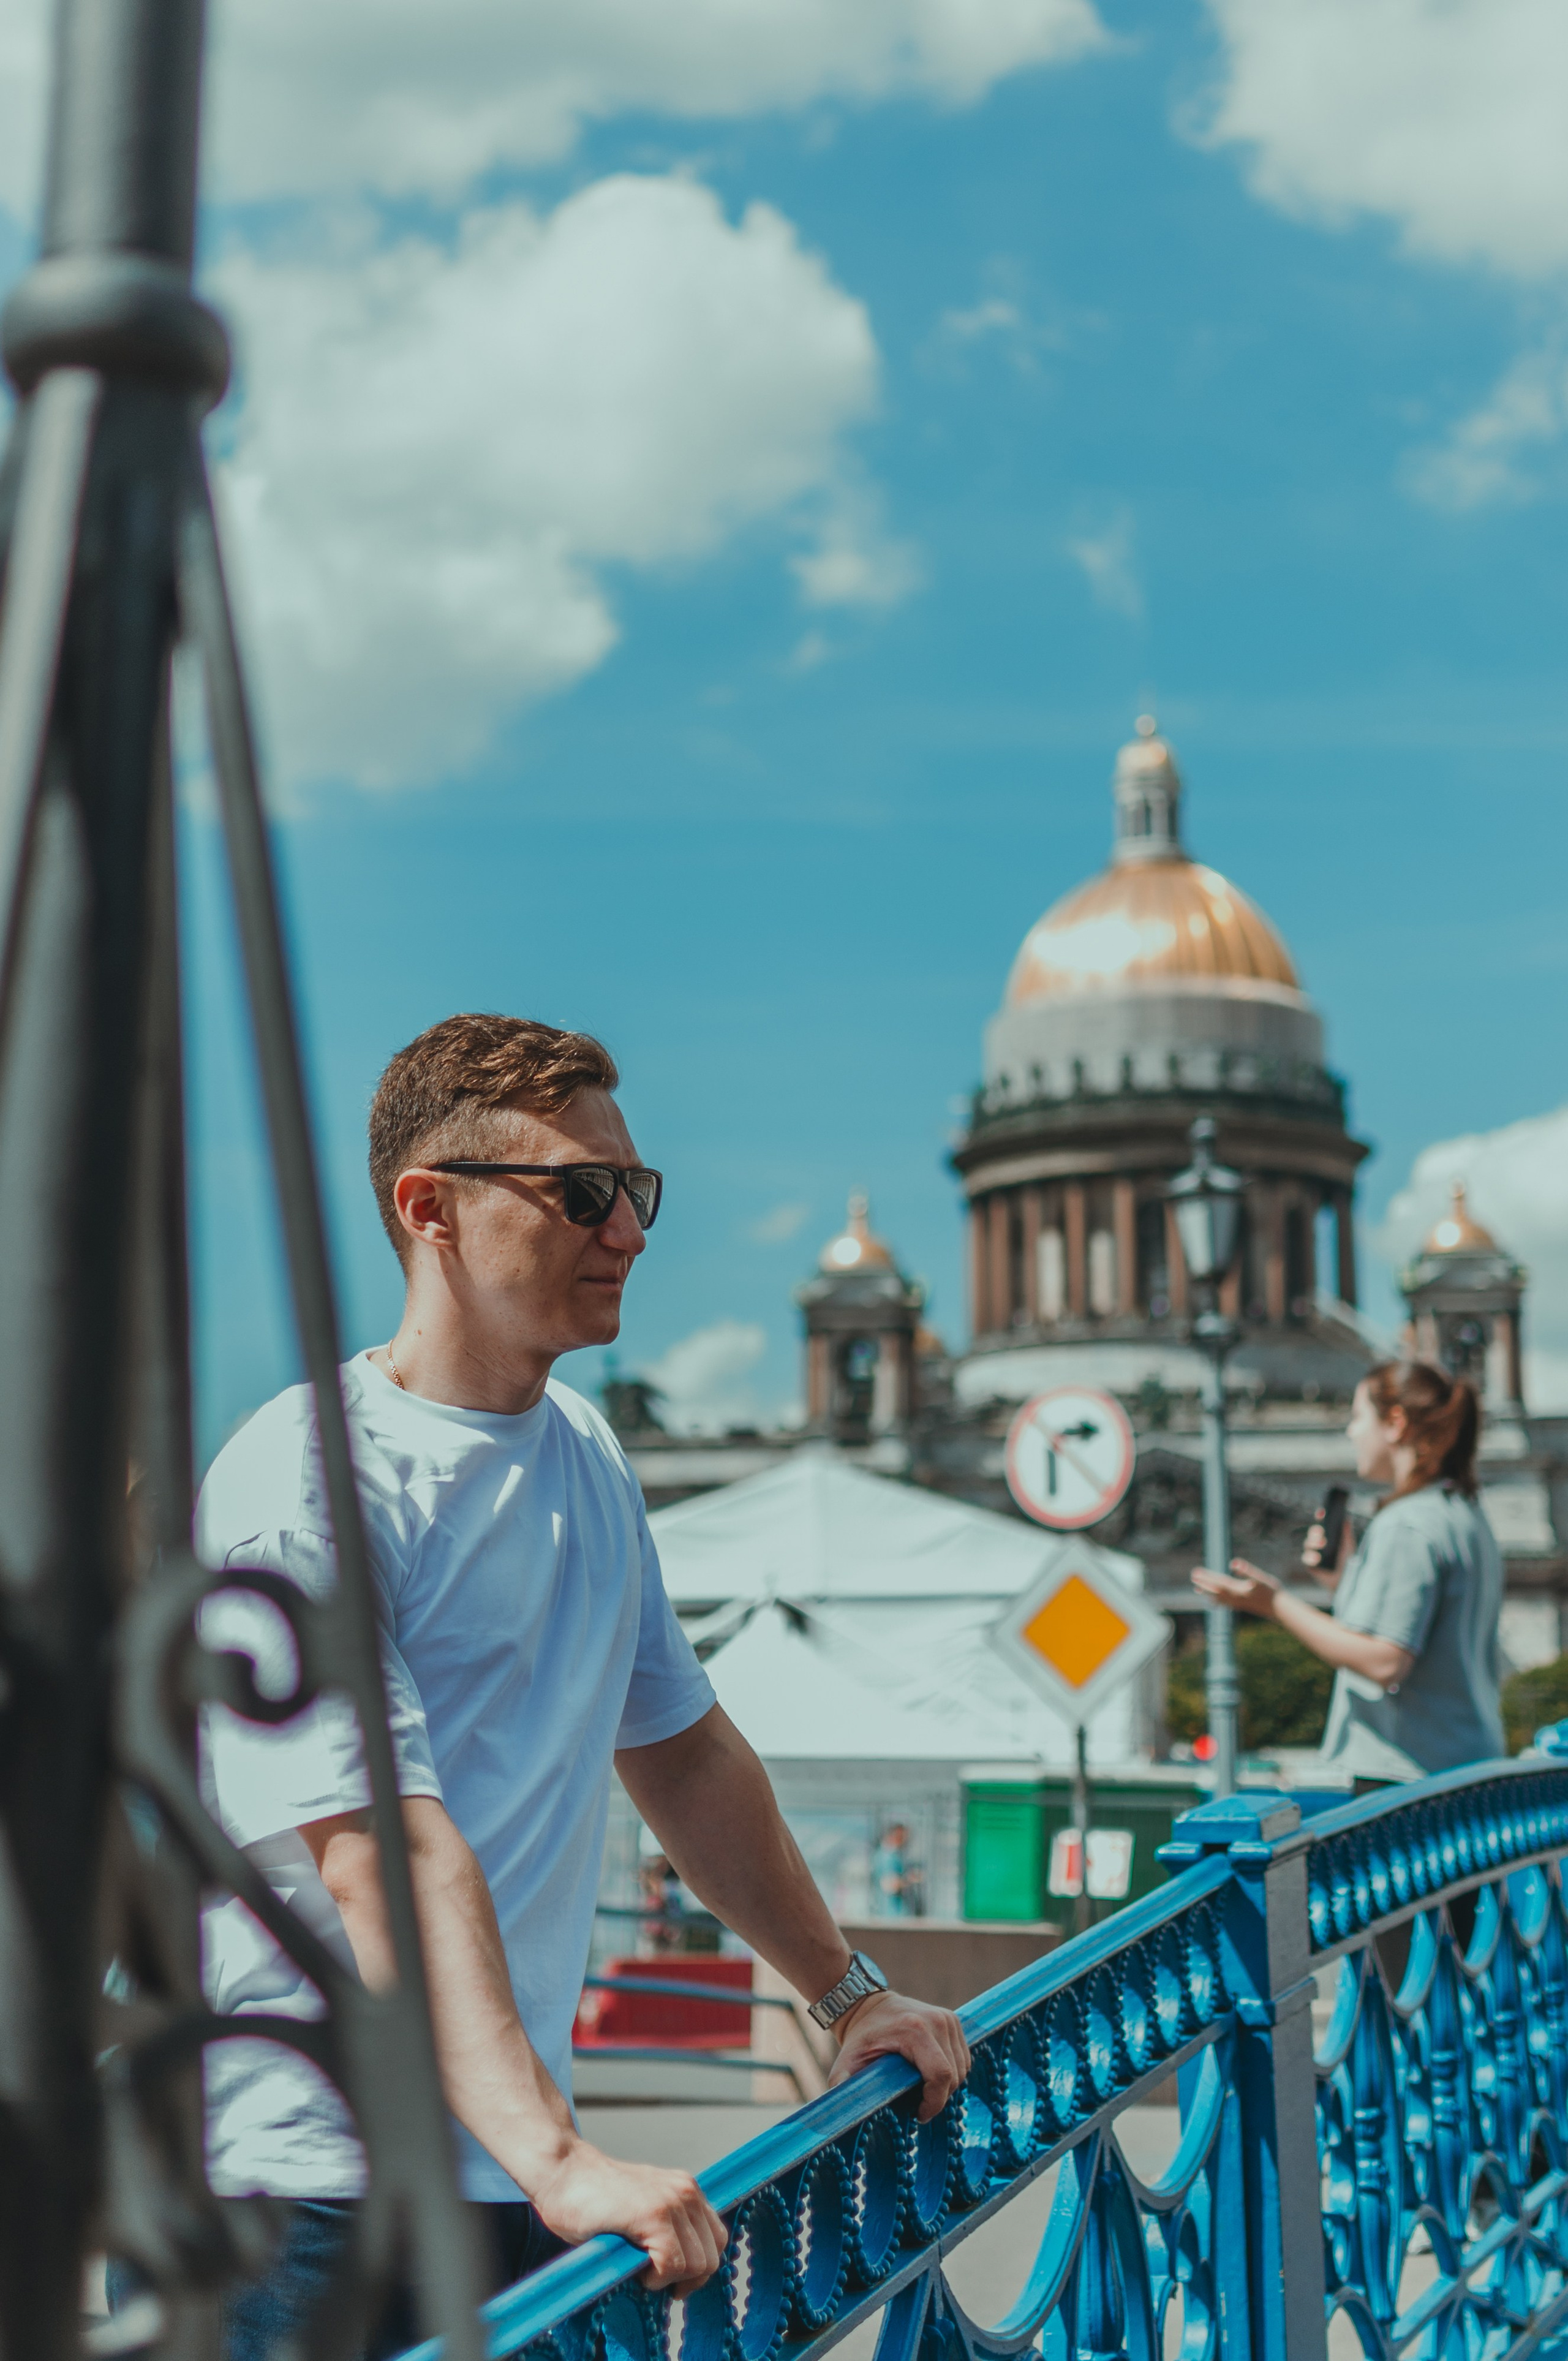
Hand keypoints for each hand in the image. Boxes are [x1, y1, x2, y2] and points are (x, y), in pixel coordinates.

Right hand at [530, 2139, 727, 2294]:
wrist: (563, 2174)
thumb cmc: (595, 2200)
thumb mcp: (645, 2208)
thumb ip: (669, 2227)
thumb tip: (687, 2269)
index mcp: (687, 2190)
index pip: (717, 2241)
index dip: (696, 2267)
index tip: (671, 2276)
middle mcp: (686, 2192)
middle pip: (712, 2257)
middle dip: (685, 2278)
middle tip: (654, 2277)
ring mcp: (671, 2202)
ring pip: (697, 2265)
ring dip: (669, 2277)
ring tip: (640, 2266)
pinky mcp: (653, 2215)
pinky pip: (672, 2264)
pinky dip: (656, 2277)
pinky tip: (634, 2264)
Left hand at [829, 1988, 970, 2122]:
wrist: (868, 2004)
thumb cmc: (860, 2037)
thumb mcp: (848, 2060)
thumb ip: (843, 2084)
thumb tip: (835, 2111)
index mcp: (915, 2030)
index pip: (941, 2075)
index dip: (934, 2102)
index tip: (918, 2114)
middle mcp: (938, 2021)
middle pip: (954, 2075)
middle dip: (938, 2098)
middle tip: (917, 2105)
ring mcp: (948, 2018)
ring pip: (962, 2068)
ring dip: (946, 2086)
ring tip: (923, 2091)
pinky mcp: (953, 2019)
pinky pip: (963, 2057)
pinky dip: (952, 2071)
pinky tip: (931, 2075)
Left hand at [1190, 1557, 1281, 1618]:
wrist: (1279, 1609)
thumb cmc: (1271, 1592)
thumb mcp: (1260, 1578)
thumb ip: (1247, 1570)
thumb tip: (1234, 1563)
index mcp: (1237, 1589)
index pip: (1218, 1582)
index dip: (1206, 1577)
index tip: (1196, 1572)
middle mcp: (1235, 1597)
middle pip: (1215, 1590)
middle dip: (1204, 1583)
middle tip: (1193, 1577)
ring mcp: (1238, 1603)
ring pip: (1219, 1598)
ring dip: (1208, 1592)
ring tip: (1197, 1590)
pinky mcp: (1243, 1606)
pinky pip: (1226, 1603)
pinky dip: (1218, 1601)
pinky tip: (1214, 1602)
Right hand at [1303, 1518, 1352, 1578]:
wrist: (1347, 1583)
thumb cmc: (1350, 1565)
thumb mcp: (1350, 1547)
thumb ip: (1347, 1533)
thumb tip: (1346, 1517)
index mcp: (1330, 1537)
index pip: (1323, 1524)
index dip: (1320, 1517)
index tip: (1321, 1513)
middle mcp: (1321, 1544)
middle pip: (1313, 1532)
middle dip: (1315, 1530)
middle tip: (1321, 1531)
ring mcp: (1314, 1554)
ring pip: (1307, 1543)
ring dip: (1313, 1542)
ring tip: (1322, 1544)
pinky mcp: (1310, 1565)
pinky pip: (1305, 1557)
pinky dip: (1310, 1556)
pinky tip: (1317, 1558)